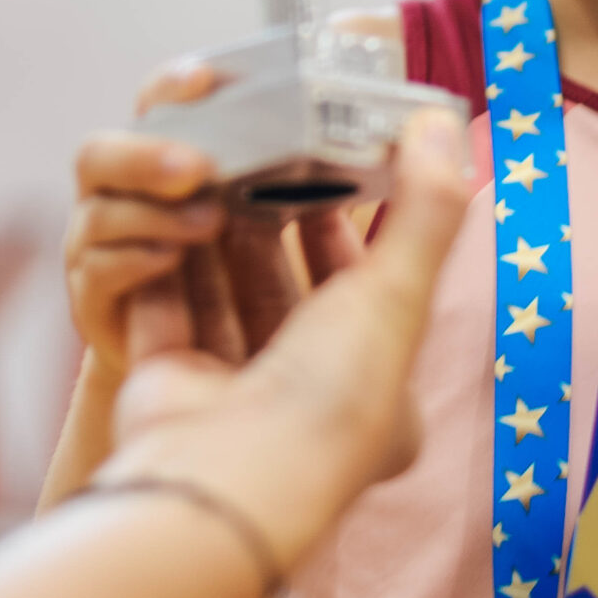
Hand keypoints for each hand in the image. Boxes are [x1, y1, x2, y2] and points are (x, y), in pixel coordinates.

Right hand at [97, 108, 471, 570]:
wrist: (229, 476)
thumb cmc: (331, 400)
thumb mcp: (398, 292)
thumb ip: (426, 208)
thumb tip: (438, 121)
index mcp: (372, 386)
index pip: (359, 282)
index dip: (340, 220)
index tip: (323, 157)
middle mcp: (300, 392)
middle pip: (278, 280)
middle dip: (262, 215)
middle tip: (252, 148)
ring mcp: (229, 387)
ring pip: (215, 285)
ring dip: (209, 230)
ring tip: (205, 166)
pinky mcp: (164, 379)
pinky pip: (159, 303)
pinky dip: (160, 260)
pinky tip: (165, 212)